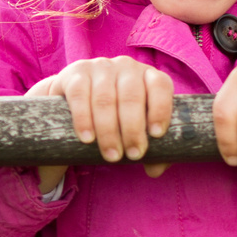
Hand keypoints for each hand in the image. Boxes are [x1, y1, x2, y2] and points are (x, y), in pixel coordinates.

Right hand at [28, 56, 173, 194]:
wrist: (75, 97)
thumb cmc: (117, 115)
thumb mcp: (137, 127)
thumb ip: (151, 147)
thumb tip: (155, 170)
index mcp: (149, 76)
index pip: (160, 86)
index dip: (160, 109)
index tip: (156, 135)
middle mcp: (127, 66)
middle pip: (132, 97)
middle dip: (133, 130)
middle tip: (133, 155)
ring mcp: (101, 67)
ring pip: (106, 99)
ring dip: (109, 131)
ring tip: (111, 156)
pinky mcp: (76, 72)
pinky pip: (80, 96)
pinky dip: (84, 120)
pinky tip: (88, 139)